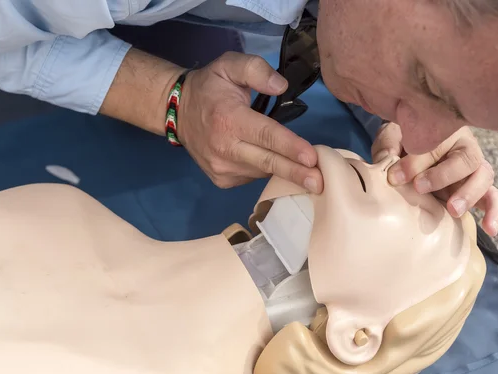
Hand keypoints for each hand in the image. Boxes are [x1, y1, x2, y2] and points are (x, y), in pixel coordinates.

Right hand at [176, 52, 322, 192]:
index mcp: (229, 119)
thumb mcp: (229, 65)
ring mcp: (221, 168)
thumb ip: (256, 70)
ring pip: (262, 171)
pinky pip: (252, 177)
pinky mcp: (221, 180)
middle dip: (296, 173)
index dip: (290, 147)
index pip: (265, 135)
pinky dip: (265, 170)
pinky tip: (269, 160)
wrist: (176, 112)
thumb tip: (281, 87)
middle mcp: (224, 148)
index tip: (312, 158)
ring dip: (284, 169)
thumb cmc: (209, 88)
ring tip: (303, 167)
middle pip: (267, 162)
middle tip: (320, 183)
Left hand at [371, 123, 497, 236]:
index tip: (395, 176)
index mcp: (445, 131)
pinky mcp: (475, 190)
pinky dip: (494, 213)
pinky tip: (490, 229)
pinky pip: (492, 199)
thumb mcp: (392, 137)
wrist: (409, 146)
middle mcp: (464, 148)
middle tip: (419, 187)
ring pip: (483, 178)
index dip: (415, 162)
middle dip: (443, 176)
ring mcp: (472, 170)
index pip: (436, 145)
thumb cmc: (403, 140)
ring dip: (469, 195)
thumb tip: (389, 167)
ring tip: (453, 210)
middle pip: (467, 159)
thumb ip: (388, 147)